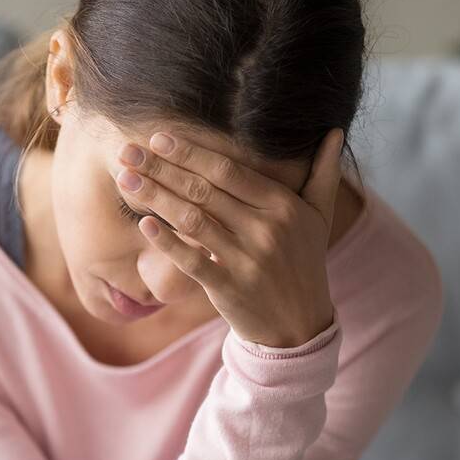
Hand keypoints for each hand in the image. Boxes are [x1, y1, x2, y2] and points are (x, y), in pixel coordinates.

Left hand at [114, 127, 343, 347]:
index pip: (228, 170)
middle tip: (128, 151)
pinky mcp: (229, 288)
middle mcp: (266, 229)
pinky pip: (192, 261)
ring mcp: (247, 260)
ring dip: (155, 197)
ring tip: (125, 179)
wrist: (301, 326)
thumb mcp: (319, 218)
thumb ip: (324, 174)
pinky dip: (166, 242)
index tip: (158, 138)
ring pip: (192, 220)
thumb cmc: (304, 264)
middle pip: (204, 190)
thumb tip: (334, 132)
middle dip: (161, 168)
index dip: (190, 152)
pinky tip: (143, 224)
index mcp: (283, 206)